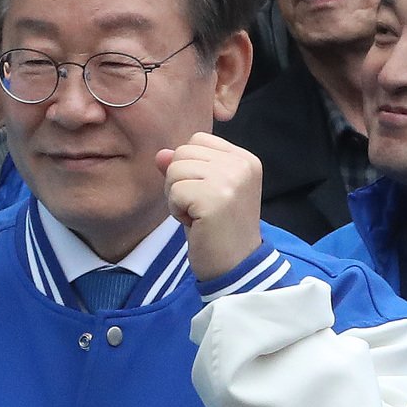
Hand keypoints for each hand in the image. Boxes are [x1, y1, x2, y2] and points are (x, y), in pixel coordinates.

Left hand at [157, 133, 263, 281]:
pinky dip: (177, 210)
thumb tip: (161, 154)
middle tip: (201, 208)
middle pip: (183, 152)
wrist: (236, 266)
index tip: (207, 195)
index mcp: (245, 159)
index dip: (191, 168)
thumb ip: (185, 168)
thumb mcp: (204, 192)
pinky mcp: (214, 197)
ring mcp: (231, 179)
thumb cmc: (219, 230)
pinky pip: (174, 190)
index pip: (198, 140)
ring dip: (177, 196)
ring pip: (175, 169)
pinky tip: (195, 223)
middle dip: (181, 181)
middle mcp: (242, 164)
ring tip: (198, 215)